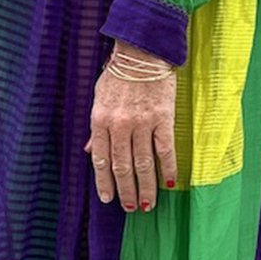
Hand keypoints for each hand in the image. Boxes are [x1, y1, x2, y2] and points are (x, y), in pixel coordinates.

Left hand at [84, 39, 178, 210]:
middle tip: (132, 208)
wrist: (143, 51)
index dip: (105, 182)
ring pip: (143, 163)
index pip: (102, 160)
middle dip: (127, 191)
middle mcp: (119, 125)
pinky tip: (169, 183)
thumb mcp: (99, 99)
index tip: (108, 199)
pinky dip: (167, 168)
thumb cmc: (119, 75)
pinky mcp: (163, 118)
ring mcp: (141, 122)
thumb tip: (91, 151)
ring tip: (149, 204)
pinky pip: (165, 149)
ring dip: (147, 187)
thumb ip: (97, 129)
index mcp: (100, 120)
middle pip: (122, 167)